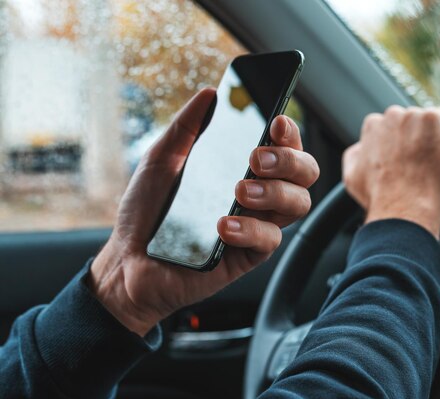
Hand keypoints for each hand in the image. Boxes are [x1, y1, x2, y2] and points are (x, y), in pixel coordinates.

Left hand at [89, 89, 318, 335]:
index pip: (285, 145)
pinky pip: (270, 239)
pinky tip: (222, 226)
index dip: (289, 132)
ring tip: (239, 192)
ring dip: (275, 193)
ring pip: (298, 204)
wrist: (130, 260)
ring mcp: (257, 224)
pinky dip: (250, 229)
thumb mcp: (161, 160)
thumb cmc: (148, 210)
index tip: (275, 122)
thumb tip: (210, 94)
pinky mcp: (250, 254)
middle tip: (255, 160)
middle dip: (290, 160)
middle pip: (305, 172)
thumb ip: (187, 127)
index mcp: (243, 167)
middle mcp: (259, 193)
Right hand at [342, 106, 439, 238]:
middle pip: (411, 121)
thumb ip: (356, 154)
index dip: (400, 144)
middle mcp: (392, 115)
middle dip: (415, 137)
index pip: (392, 126)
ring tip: (429, 164)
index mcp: (372, 125)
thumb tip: (362, 148)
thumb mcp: (352, 176)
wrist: (402, 206)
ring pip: (429, 122)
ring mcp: (415, 116)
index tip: (405, 159)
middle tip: (417, 163)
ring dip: (432, 137)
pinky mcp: (437, 119)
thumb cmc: (379, 196)